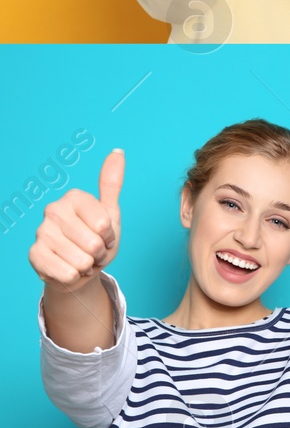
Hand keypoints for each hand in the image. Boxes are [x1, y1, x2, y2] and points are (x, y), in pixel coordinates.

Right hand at [29, 150, 122, 289]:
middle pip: (93, 242)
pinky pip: (67, 273)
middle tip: (93, 250)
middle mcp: (53, 210)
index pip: (104, 223)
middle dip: (99, 252)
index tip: (105, 234)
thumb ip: (112, 183)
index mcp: (73, 197)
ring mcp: (41, 232)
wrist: (78, 268)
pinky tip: (69, 268)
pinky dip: (74, 276)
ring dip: (87, 265)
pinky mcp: (34, 255)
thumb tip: (117, 151)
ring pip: (81, 260)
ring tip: (82, 259)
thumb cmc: (96, 238)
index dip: (110, 235)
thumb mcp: (110, 212)